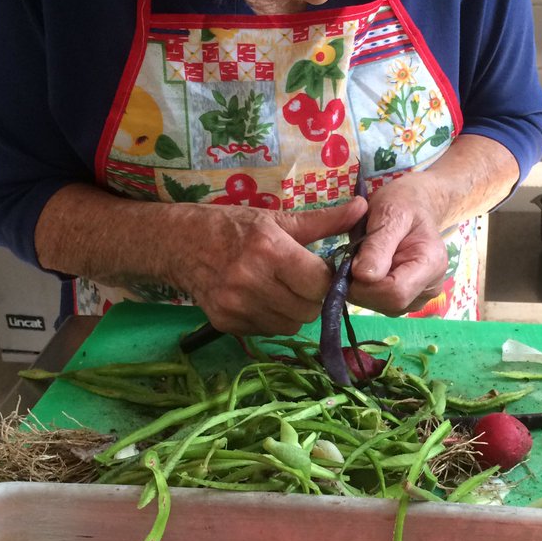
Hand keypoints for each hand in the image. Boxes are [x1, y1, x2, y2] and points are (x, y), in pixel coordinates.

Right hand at [177, 197, 368, 335]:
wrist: (178, 244)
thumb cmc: (233, 226)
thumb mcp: (277, 218)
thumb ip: (323, 221)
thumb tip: (364, 209)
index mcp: (269, 250)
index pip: (319, 283)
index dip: (325, 278)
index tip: (318, 269)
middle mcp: (251, 281)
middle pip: (309, 309)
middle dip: (312, 297)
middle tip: (300, 280)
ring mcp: (236, 306)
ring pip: (291, 325)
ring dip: (294, 311)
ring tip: (279, 288)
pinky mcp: (226, 323)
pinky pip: (268, 331)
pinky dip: (272, 319)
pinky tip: (260, 299)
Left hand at [349, 174, 448, 314]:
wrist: (414, 206)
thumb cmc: (403, 203)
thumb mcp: (390, 212)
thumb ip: (378, 244)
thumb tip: (363, 275)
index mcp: (432, 263)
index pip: (396, 292)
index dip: (367, 283)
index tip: (351, 260)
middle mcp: (429, 287)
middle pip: (389, 303)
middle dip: (362, 285)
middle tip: (353, 256)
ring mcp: (418, 297)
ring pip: (381, 307)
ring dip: (361, 287)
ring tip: (363, 258)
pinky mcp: (406, 301)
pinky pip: (379, 304)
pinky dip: (365, 289)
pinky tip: (367, 268)